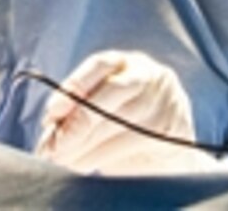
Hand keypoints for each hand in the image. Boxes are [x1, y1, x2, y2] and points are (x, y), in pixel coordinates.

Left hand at [35, 50, 227, 174]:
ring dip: (87, 147)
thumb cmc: (126, 122)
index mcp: (128, 62)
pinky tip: (86, 165)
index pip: (100, 64)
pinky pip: (136, 145)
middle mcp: (150, 75)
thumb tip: (49, 130)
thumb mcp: (103, 106)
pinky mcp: (177, 130)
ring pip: (122, 122)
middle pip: (112, 92)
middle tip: (54, 146)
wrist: (170, 148)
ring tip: (64, 160)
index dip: (74, 86)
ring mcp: (167, 101)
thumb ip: (79, 111)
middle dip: (79, 122)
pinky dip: (105, 158)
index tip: (52, 112)